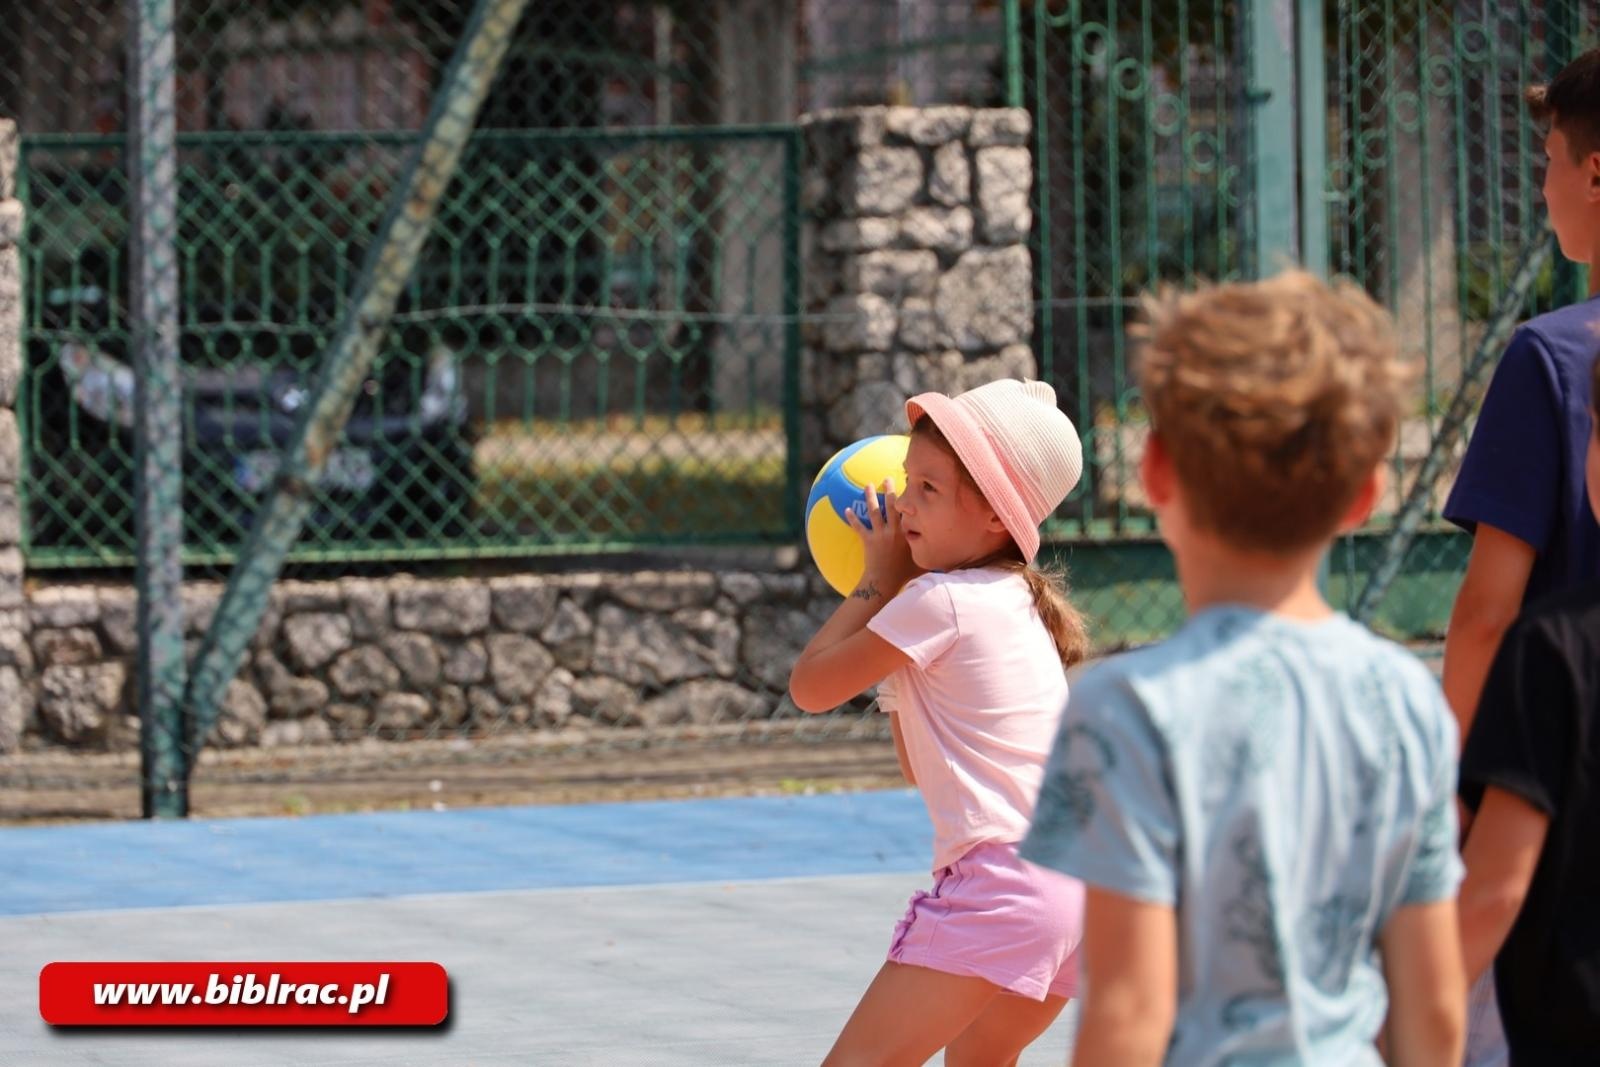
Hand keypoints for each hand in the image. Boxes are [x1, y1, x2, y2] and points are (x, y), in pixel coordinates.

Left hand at [844, 480, 921, 596]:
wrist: (885, 582)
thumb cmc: (905, 574)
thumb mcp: (922, 561)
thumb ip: (932, 553)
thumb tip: (948, 553)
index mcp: (907, 532)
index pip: (909, 512)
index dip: (909, 499)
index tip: (911, 487)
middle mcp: (894, 530)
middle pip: (891, 505)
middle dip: (889, 490)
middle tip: (887, 478)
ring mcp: (880, 534)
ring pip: (874, 511)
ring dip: (870, 497)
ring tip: (868, 485)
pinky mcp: (868, 540)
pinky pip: (859, 527)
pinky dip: (852, 518)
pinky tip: (846, 509)